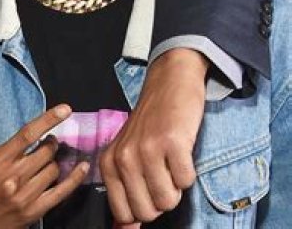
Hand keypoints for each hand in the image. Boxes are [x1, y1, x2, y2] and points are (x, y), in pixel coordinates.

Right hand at [0, 88, 88, 228]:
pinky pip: (61, 192)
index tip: (65, 109)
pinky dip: (74, 179)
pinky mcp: (34, 211)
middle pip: (45, 151)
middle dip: (50, 141)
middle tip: (47, 140)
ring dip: (55, 159)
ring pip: (53, 169)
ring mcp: (25, 197)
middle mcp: (13, 178)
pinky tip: (82, 167)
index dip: (49, 120)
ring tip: (47, 156)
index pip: (28, 134)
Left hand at [100, 48, 206, 223]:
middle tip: (161, 171)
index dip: (143, 207)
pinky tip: (180, 150)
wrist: (168, 84)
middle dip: (161, 199)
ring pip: (168, 200)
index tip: (147, 185)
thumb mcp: (129, 156)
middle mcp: (124, 157)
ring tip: (170, 159)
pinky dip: (188, 171)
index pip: (124, 214)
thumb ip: (127, 194)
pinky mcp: (172, 142)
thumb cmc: (149, 126)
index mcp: (109, 162)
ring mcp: (147, 149)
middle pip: (148, 212)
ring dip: (176, 186)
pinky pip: (186, 181)